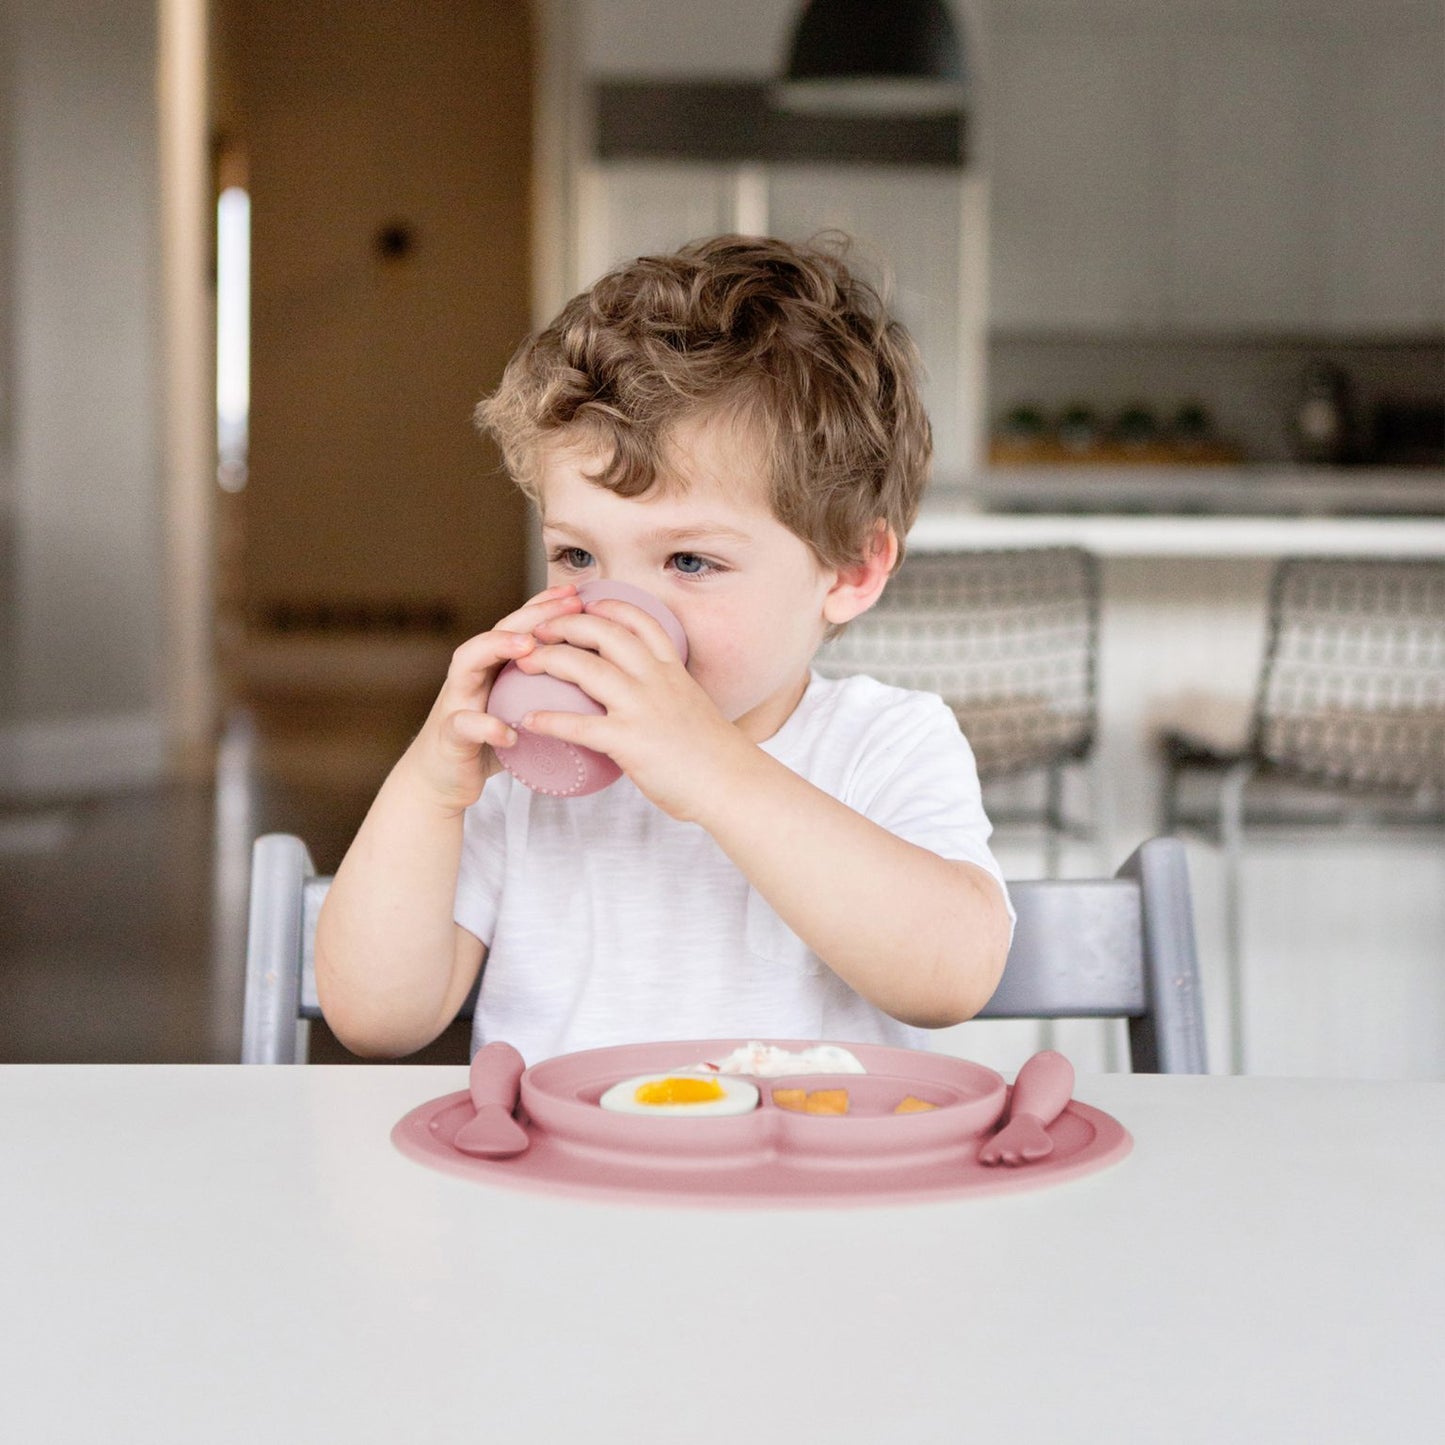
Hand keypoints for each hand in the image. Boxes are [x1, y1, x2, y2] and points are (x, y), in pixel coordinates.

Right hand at [404, 584, 585, 814]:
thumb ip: (544, 693)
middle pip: (496, 632)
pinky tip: (509, 733)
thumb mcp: (518, 710)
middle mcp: (471, 676)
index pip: (518, 627)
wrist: (441, 781)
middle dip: (530, 615)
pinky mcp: (449, 736)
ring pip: (467, 664)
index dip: (545, 607)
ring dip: (496, 648)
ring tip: (528, 646)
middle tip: (565, 606)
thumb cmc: (488, 742)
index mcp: (492, 668)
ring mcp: (456, 702)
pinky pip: (463, 726)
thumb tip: (595, 684)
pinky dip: (485, 727)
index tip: (577, 594)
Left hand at [511, 597, 750, 820]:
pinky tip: (528, 721)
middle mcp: (655, 679)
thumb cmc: (715, 755)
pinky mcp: (629, 740)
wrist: (733, 784)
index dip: (608, 606)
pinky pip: (578, 725)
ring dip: (547, 660)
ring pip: (585, 668)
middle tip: (538, 630)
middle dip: (564, 624)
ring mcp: (641, 707)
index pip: (639, 621)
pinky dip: (548, 720)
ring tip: (523, 663)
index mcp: (671, 670)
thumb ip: (667, 695)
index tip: (585, 603)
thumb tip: (647, 700)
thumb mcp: (692, 707)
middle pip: (603, 633)